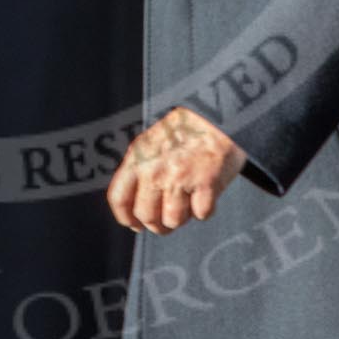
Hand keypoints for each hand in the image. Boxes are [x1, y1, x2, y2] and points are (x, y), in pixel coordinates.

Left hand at [106, 106, 245, 235]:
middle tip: (169, 216)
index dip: (126, 218)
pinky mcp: (206, 182)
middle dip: (158, 224)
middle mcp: (155, 168)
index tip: (136, 225)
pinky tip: (206, 192)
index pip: (119, 199)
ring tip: (190, 197)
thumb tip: (132, 211)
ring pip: (174, 220)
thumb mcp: (151, 142)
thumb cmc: (186, 130)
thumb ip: (139, 170)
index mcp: (138, 157)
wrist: (219, 113)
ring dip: (184, 216)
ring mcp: (180, 176)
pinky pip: (201, 215)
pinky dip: (205, 209)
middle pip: (146, 216)